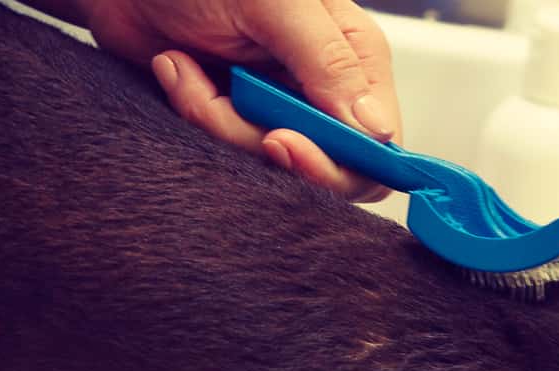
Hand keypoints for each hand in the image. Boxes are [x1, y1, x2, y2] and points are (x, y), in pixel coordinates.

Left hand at [43, 0, 400, 201]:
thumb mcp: (276, 3)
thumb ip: (330, 62)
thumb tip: (376, 129)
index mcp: (357, 56)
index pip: (378, 144)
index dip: (339, 160)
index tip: (282, 142)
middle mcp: (329, 88)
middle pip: (329, 166)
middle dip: (264, 141)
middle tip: (224, 106)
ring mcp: (286, 108)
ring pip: (273, 163)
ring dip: (218, 121)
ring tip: (187, 69)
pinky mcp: (243, 119)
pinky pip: (233, 152)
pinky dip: (198, 115)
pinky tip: (179, 72)